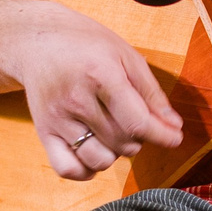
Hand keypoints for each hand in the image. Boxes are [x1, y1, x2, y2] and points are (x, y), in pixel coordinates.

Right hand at [10, 1, 187, 180]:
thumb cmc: (86, 44)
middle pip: (122, 142)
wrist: (36, 40)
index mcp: (100, 75)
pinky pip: (68, 169)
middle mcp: (76, 99)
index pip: (137, 122)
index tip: (175, 138)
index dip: (162, 135)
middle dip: (139, 138)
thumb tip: (173, 126)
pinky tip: (95, 152)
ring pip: (99, 160)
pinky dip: (87, 170)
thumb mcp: (125, 55)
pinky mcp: (43, 132)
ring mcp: (57, 119)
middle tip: (135, 120)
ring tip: (115, 134)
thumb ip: (151, 92)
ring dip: (116, 154)